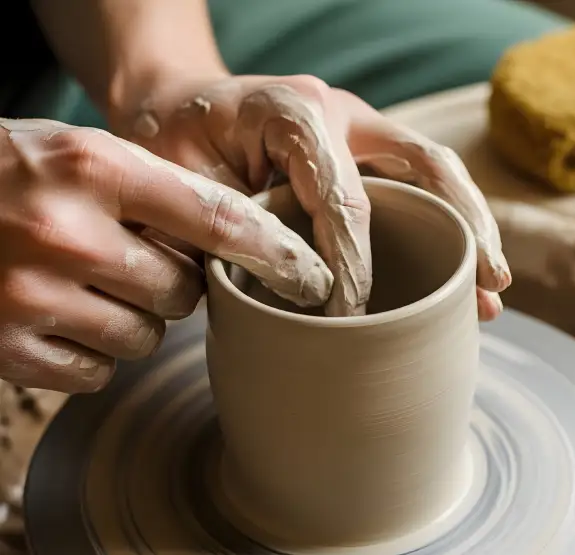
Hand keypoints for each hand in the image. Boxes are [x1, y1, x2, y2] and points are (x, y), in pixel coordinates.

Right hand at [0, 119, 330, 392]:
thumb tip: (243, 242)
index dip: (273, 251)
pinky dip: (93, 350)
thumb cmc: (14, 171)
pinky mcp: (8, 349)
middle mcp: (65, 233)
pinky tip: (62, 314)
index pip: (216, 217)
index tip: (311, 276)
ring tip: (88, 282)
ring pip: (145, 336)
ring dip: (132, 317)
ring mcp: (31, 297)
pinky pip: (99, 371)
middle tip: (134, 259)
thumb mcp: (85, 153)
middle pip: (182, 291)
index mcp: (93, 169)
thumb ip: (160, 191)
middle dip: (172, 283)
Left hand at [116, 74, 510, 319]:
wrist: (174, 105)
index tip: (351, 320)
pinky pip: (417, 184)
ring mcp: (360, 127)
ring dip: (470, 230)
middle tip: (491, 290)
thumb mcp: (184, 191)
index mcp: (295, 111)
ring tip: (494, 291)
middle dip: (464, 232)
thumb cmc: (173, 146)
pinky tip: (462, 273)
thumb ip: (234, 237)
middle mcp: (341, 112)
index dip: (357, 269)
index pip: (346, 202)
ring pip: (435, 173)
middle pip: (425, 168)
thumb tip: (296, 301)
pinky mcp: (365, 150)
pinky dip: (444, 227)